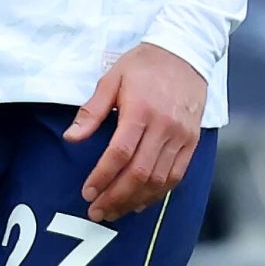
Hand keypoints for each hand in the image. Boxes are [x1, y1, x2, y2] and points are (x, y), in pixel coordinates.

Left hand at [64, 43, 207, 222]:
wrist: (184, 54)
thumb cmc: (142, 65)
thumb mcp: (111, 79)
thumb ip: (92, 111)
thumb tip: (71, 138)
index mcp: (140, 111)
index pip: (120, 153)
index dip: (102, 176)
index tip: (87, 191)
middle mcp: (164, 127)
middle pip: (140, 173)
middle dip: (116, 196)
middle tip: (97, 211)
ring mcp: (181, 137)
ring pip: (159, 180)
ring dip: (136, 200)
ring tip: (115, 211)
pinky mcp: (192, 142)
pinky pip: (176, 175)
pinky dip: (158, 193)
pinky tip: (141, 201)